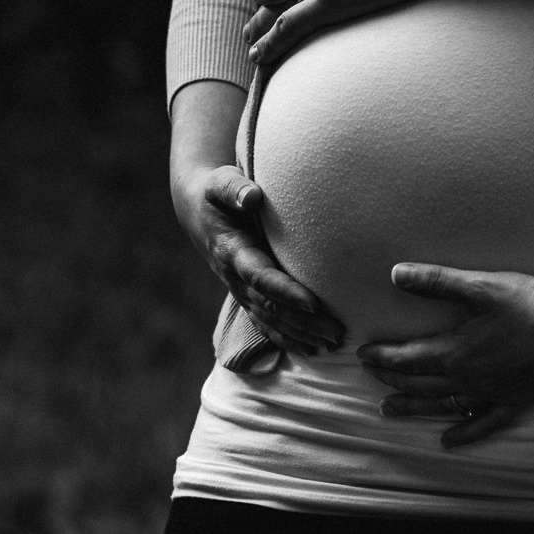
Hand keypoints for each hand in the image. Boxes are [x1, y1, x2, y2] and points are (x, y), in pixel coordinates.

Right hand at [174, 163, 343, 354]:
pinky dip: (287, 339)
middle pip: (271, 306)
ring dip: (301, 335)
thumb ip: (233, 188)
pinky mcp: (245, 295)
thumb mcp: (220, 183)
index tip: (313, 303)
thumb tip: (252, 196)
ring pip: (271, 320)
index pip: (260, 277)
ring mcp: (239, 290)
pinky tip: (311, 350)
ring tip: (333, 344)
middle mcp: (235, 277)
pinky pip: (265, 323)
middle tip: (337, 331)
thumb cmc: (214, 192)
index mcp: (231, 251)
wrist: (197, 211)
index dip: (285, 292)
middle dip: (303, 322)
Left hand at [356, 263, 533, 447]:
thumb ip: (435, 280)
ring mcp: (490, 395)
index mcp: (455, 352)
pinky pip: (483, 424)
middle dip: (393, 380)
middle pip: (420, 384)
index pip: (407, 359)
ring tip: (391, 410)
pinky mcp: (514, 402)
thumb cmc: (526, 304)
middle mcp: (467, 379)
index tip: (363, 354)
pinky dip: (463, 433)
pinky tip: (449, 441)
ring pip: (442, 406)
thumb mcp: (477, 285)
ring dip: (415, 407)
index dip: (382, 357)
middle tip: (372, 378)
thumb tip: (396, 273)